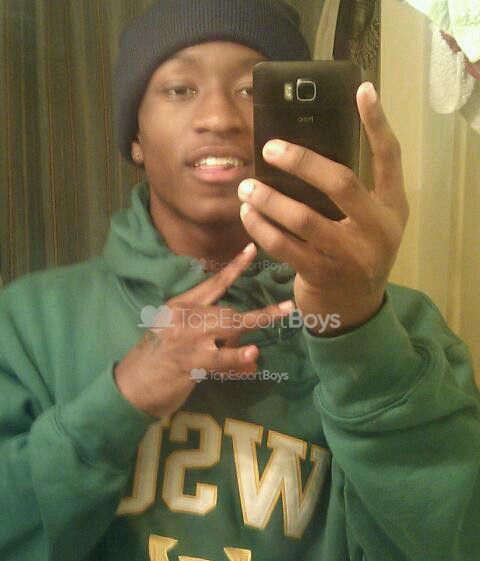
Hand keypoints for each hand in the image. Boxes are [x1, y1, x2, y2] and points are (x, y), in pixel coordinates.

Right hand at [114, 244, 292, 417]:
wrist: (130, 387)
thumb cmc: (156, 363)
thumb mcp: (181, 341)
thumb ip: (214, 342)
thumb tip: (250, 352)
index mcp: (180, 306)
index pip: (213, 284)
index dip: (235, 267)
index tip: (252, 249)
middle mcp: (184, 317)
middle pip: (229, 309)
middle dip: (261, 311)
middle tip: (288, 307)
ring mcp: (186, 339)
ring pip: (229, 327)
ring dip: (258, 322)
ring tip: (282, 315)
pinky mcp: (188, 362)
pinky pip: (219, 358)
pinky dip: (237, 357)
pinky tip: (253, 356)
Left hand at [238, 82, 408, 335]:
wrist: (353, 310)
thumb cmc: (355, 255)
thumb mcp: (368, 224)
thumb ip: (352, 194)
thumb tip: (303, 154)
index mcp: (391, 209)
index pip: (390, 158)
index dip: (378, 123)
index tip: (362, 90)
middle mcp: (377, 230)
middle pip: (341, 183)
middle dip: (302, 162)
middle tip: (269, 148)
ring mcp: (350, 256)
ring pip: (304, 218)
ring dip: (269, 199)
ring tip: (246, 186)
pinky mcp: (322, 275)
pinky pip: (284, 246)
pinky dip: (261, 228)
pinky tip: (247, 214)